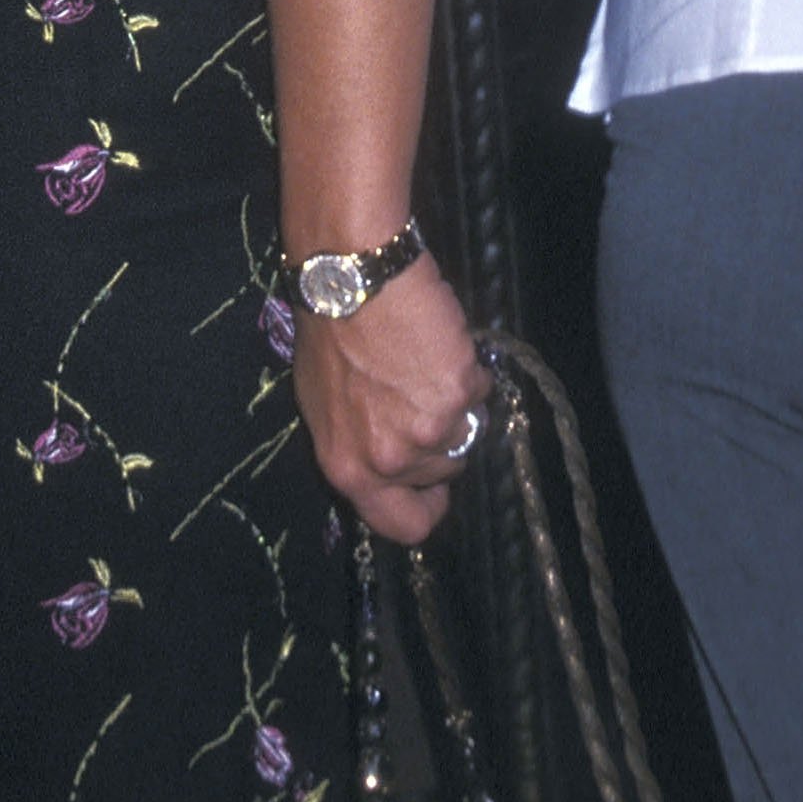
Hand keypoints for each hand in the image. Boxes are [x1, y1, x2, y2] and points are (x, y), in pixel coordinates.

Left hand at [288, 256, 487, 543]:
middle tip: (417, 396)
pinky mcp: (459, 393)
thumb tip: (388, 466)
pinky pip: (479, 391)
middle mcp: (389, 458)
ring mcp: (429, 428)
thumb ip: (356, 445)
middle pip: (439, 472)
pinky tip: (438, 343)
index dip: (424, 510)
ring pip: (465, 432)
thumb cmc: (328, 331)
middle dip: (437, 440)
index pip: (400, 526)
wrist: (350, 275)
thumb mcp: (323, 403)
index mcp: (348, 467)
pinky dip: (467, 369)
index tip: (433, 489)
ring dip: (454, 403)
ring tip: (423, 362)